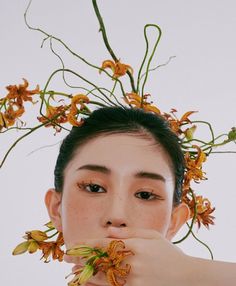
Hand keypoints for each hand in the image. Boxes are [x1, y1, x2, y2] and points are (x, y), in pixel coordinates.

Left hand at [64, 227, 190, 285]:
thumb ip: (131, 232)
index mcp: (136, 246)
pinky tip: (88, 283)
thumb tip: (110, 229)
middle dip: (81, 258)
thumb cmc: (170, 255)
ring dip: (85, 273)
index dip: (87, 244)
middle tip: (65, 258)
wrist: (188, 278)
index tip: (74, 243)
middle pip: (100, 260)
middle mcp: (132, 263)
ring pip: (102, 277)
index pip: (105, 243)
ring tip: (72, 271)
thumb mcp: (153, 236)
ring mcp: (133, 280)